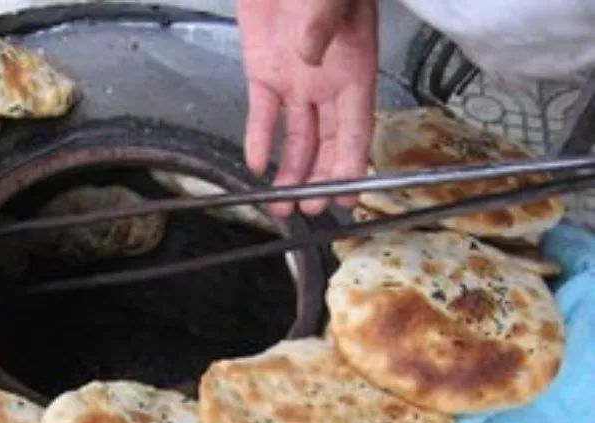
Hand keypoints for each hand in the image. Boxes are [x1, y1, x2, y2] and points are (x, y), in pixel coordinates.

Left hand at [237, 0, 377, 215]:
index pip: (357, 126)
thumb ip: (321, 22)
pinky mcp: (262, 71)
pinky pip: (262, 114)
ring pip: (296, 137)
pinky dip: (258, 140)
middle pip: (328, 143)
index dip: (353, 162)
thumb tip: (310, 56)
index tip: (349, 196)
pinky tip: (255, 165)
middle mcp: (326, 82)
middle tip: (311, 210)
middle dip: (321, 179)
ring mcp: (294, 80)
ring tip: (282, 205)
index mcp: (353, 67)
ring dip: (290, 172)